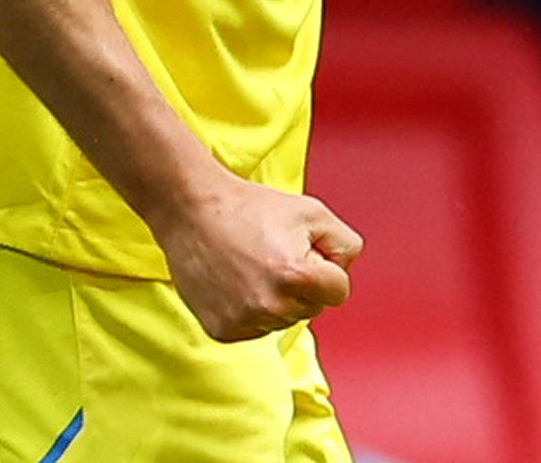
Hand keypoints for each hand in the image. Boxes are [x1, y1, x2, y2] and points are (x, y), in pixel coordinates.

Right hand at [158, 172, 363, 341]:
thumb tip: (344, 272)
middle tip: (275, 254)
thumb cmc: (252, 208)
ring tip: (254, 266)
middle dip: (303, 284)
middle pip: (313, 308)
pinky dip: (253, 309)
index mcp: (297, 276)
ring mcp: (245, 322)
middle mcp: (271, 306)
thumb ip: (345, 244)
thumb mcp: (313, 212)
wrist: (194, 212)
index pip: (340, 292)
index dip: (327, 267)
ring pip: (285, 319)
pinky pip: (258, 329)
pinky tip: (238, 282)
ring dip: (279, 298)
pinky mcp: (224, 331)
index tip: (303, 250)